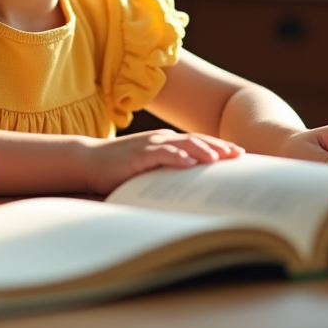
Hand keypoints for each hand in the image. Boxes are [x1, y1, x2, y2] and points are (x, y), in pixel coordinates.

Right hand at [83, 129, 243, 193]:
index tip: (239, 153)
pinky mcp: (137, 155)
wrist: (89, 160)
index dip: (219, 146)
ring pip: (181, 144)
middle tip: (238, 154)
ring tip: (218, 158)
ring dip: (201, 150)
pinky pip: (160, 154)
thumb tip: (192, 187)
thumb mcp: (149, 167)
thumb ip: (167, 171)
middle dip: (218, 147)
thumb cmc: (120, 168)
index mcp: (166, 142)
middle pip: (196, 140)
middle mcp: (161, 140)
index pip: (198, 142)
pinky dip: (175, 157)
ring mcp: (149, 145)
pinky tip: (188, 163)